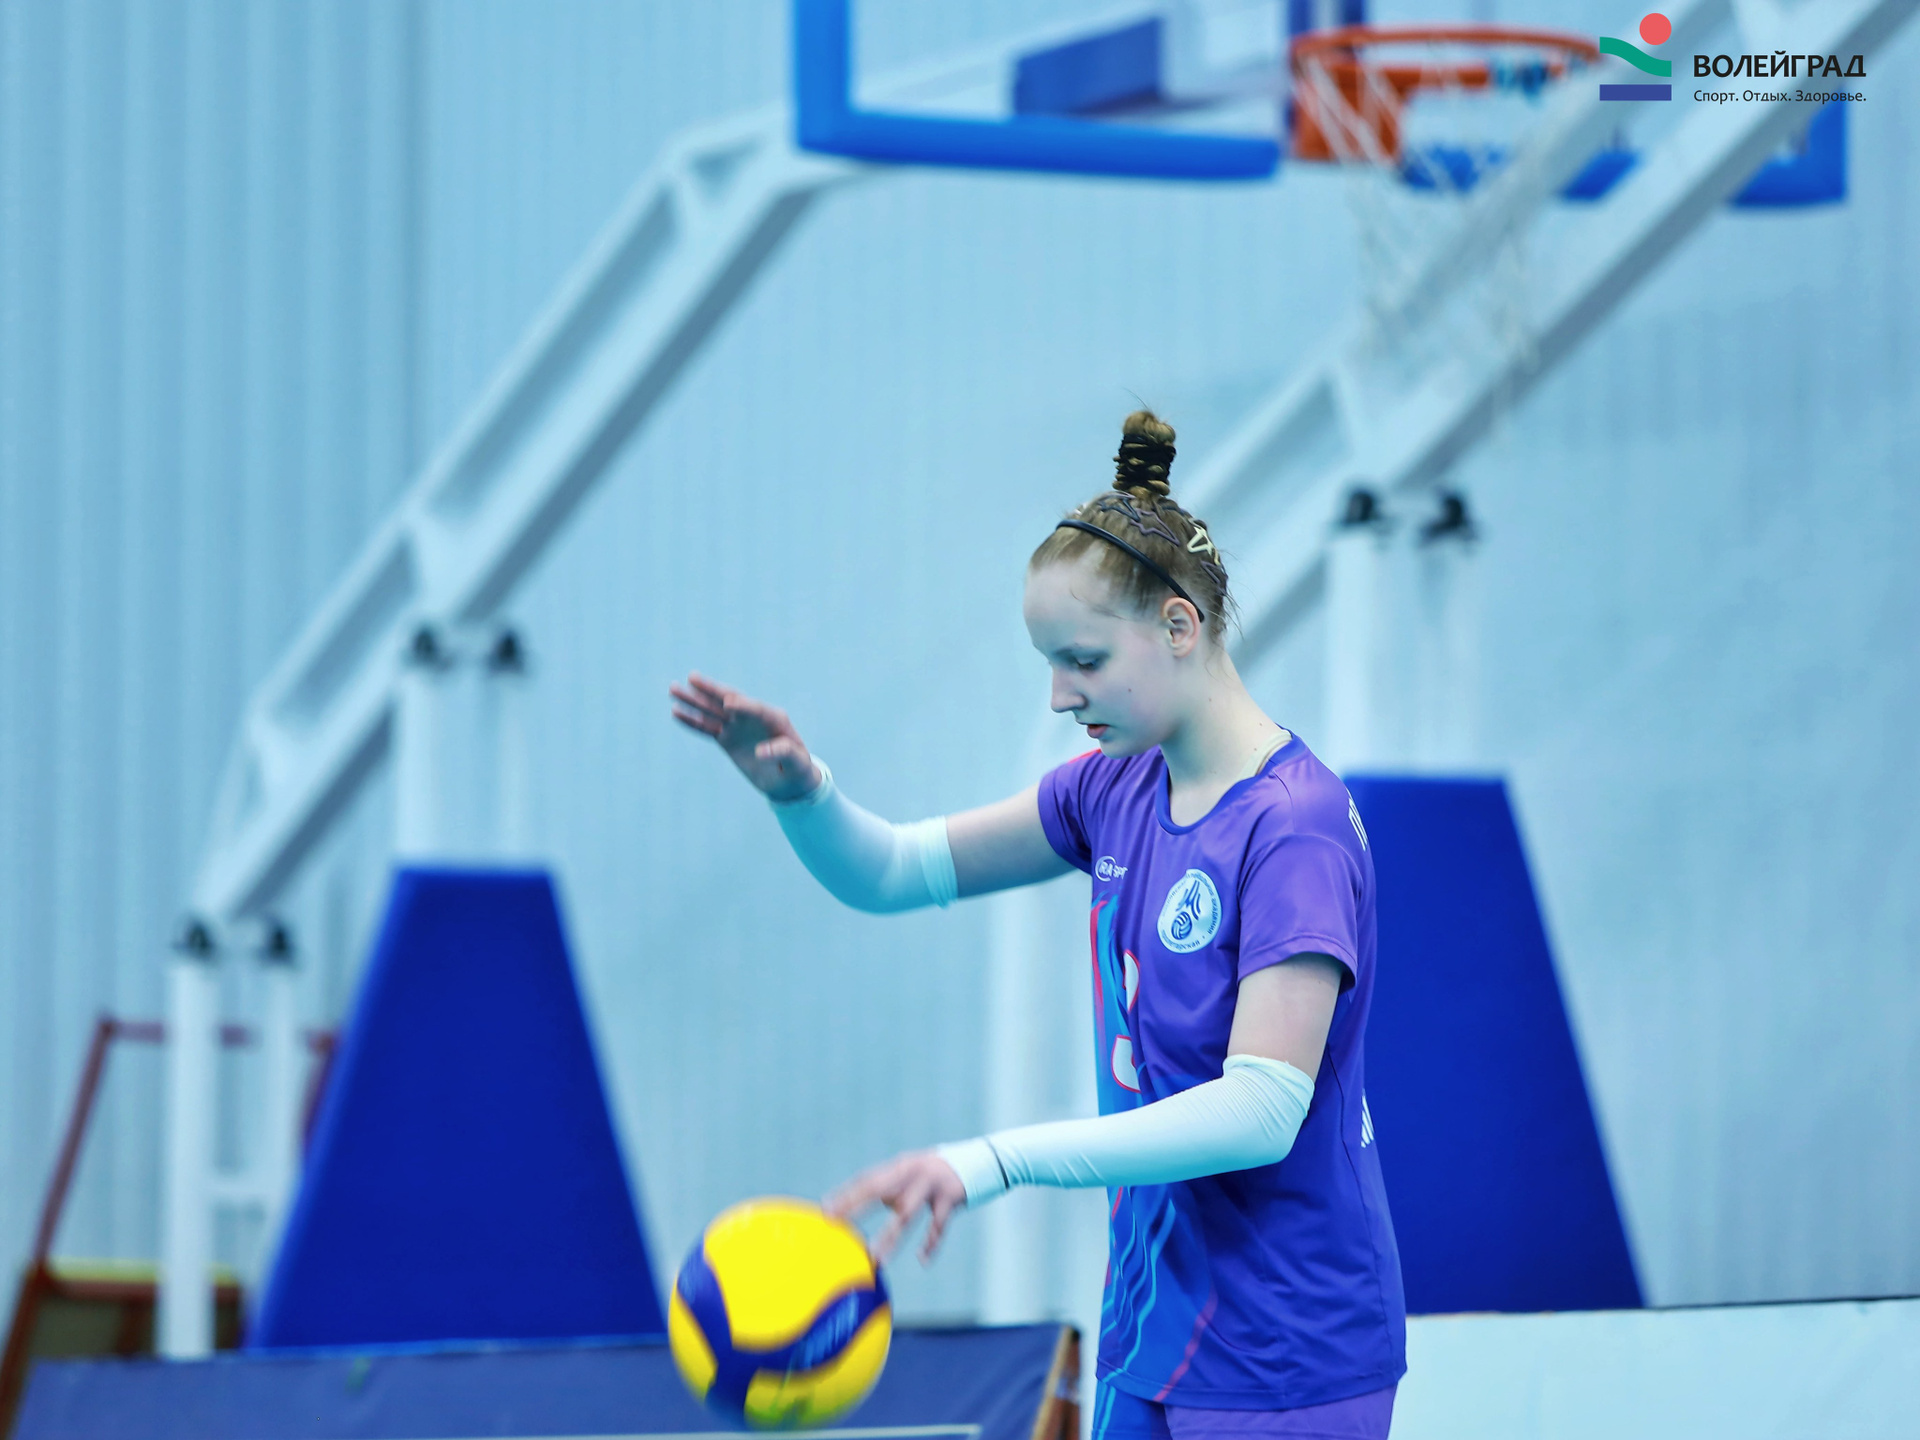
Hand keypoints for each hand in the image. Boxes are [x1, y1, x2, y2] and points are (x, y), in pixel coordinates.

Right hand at [669, 672, 821, 800]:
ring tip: (673, 688)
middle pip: (728, 700)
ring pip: (713, 711)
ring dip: (694, 701)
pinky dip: (692, 721)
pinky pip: (707, 728)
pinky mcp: (727, 738)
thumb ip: (784, 752)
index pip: (755, 708)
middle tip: (692, 678)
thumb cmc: (797, 768)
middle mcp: (753, 717)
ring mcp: (738, 726)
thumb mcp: (797, 762)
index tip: (728, 702)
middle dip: (711, 690)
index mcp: (774, 718)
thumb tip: (761, 751)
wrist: (788, 780)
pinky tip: (676, 712)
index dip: (742, 704)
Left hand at [825, 1151, 967, 1265]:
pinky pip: (938, 1225)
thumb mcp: (908, 1174)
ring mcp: (931, 1184)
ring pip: (907, 1213)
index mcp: (899, 1167)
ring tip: (875, 1257)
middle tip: (836, 1221)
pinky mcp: (950, 1198)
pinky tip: (922, 1259)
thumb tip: (856, 1206)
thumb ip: (886, 1189)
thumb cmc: (931, 1174)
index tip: (826, 1209)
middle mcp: (912, 1172)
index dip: (847, 1194)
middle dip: (856, 1206)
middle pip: (879, 1189)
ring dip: (890, 1236)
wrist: (975, 1161)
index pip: (867, 1180)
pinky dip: (931, 1243)